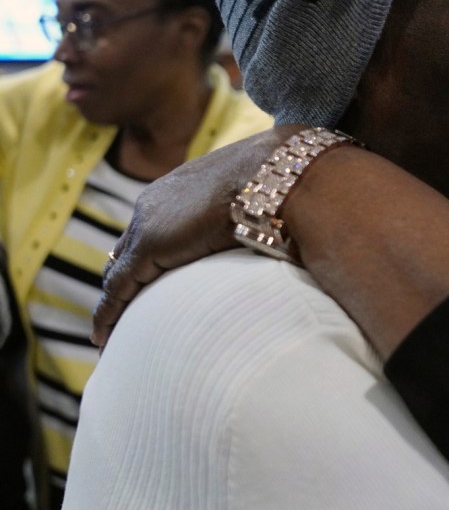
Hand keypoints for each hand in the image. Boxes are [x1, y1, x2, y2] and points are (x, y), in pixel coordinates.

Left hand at [92, 124, 299, 347]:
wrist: (277, 171)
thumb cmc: (284, 182)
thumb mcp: (262, 198)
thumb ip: (254, 213)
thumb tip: (280, 234)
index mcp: (183, 185)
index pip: (155, 226)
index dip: (151, 255)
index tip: (152, 279)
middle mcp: (157, 201)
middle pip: (130, 247)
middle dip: (126, 277)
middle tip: (127, 309)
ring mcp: (149, 222)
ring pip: (120, 270)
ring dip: (118, 299)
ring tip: (114, 330)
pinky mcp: (149, 245)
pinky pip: (119, 288)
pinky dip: (109, 313)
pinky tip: (104, 338)